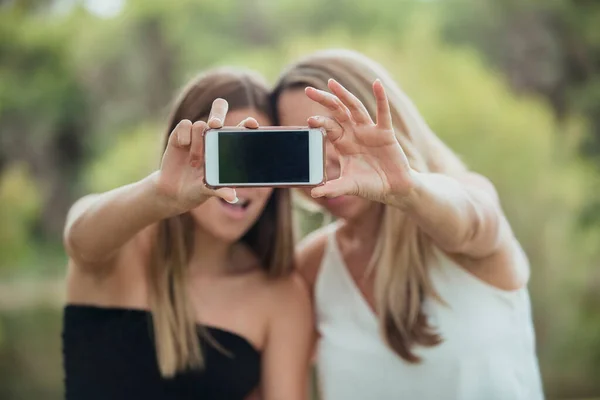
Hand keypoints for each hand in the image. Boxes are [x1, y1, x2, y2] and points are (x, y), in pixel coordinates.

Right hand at [155, 99, 258, 211]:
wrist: (174, 193)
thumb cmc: (198, 190)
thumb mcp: (210, 191)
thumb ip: (220, 191)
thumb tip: (232, 197)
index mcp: (226, 147)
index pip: (240, 128)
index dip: (247, 123)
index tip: (252, 124)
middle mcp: (212, 137)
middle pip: (218, 110)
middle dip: (218, 112)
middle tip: (215, 125)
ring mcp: (196, 135)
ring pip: (201, 124)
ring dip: (198, 144)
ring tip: (195, 163)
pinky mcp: (180, 136)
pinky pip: (185, 124)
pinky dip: (184, 136)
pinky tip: (183, 148)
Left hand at [305, 78, 415, 202]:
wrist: (393, 189)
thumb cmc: (370, 185)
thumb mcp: (349, 186)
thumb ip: (333, 188)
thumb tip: (314, 193)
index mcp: (343, 143)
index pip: (328, 128)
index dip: (320, 123)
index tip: (310, 121)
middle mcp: (354, 133)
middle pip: (337, 112)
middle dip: (324, 101)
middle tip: (308, 90)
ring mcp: (369, 131)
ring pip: (355, 108)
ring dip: (344, 95)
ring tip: (332, 83)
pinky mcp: (385, 133)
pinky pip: (383, 113)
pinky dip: (381, 98)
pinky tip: (377, 84)